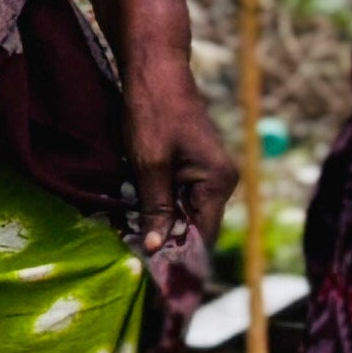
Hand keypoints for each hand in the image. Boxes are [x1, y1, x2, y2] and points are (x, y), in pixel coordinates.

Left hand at [123, 63, 238, 259]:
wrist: (155, 69)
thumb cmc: (153, 112)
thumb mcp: (149, 165)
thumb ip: (156, 208)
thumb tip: (157, 248)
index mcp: (218, 183)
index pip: (202, 236)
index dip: (180, 260)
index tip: (158, 283)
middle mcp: (220, 181)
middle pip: (193, 228)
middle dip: (166, 244)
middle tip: (135, 265)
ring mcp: (206, 174)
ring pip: (182, 214)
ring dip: (158, 226)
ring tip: (131, 244)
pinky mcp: (190, 166)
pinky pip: (176, 198)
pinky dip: (156, 207)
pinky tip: (134, 218)